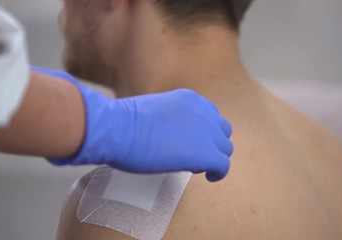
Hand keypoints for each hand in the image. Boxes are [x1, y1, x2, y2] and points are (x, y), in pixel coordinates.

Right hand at [33, 67, 232, 181]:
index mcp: (190, 99)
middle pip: (222, 132)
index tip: (194, 142)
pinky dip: (218, 173)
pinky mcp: (205, 154)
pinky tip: (208, 177)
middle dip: (212, 144)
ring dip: (215, 158)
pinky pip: (223, 166)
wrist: (117, 129)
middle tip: (196, 156)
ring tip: (198, 168)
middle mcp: (203, 111)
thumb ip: (171, 118)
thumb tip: (171, 134)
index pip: (211, 115)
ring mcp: (206, 132)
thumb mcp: (155, 110)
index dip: (205, 132)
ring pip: (225, 149)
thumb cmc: (124, 122)